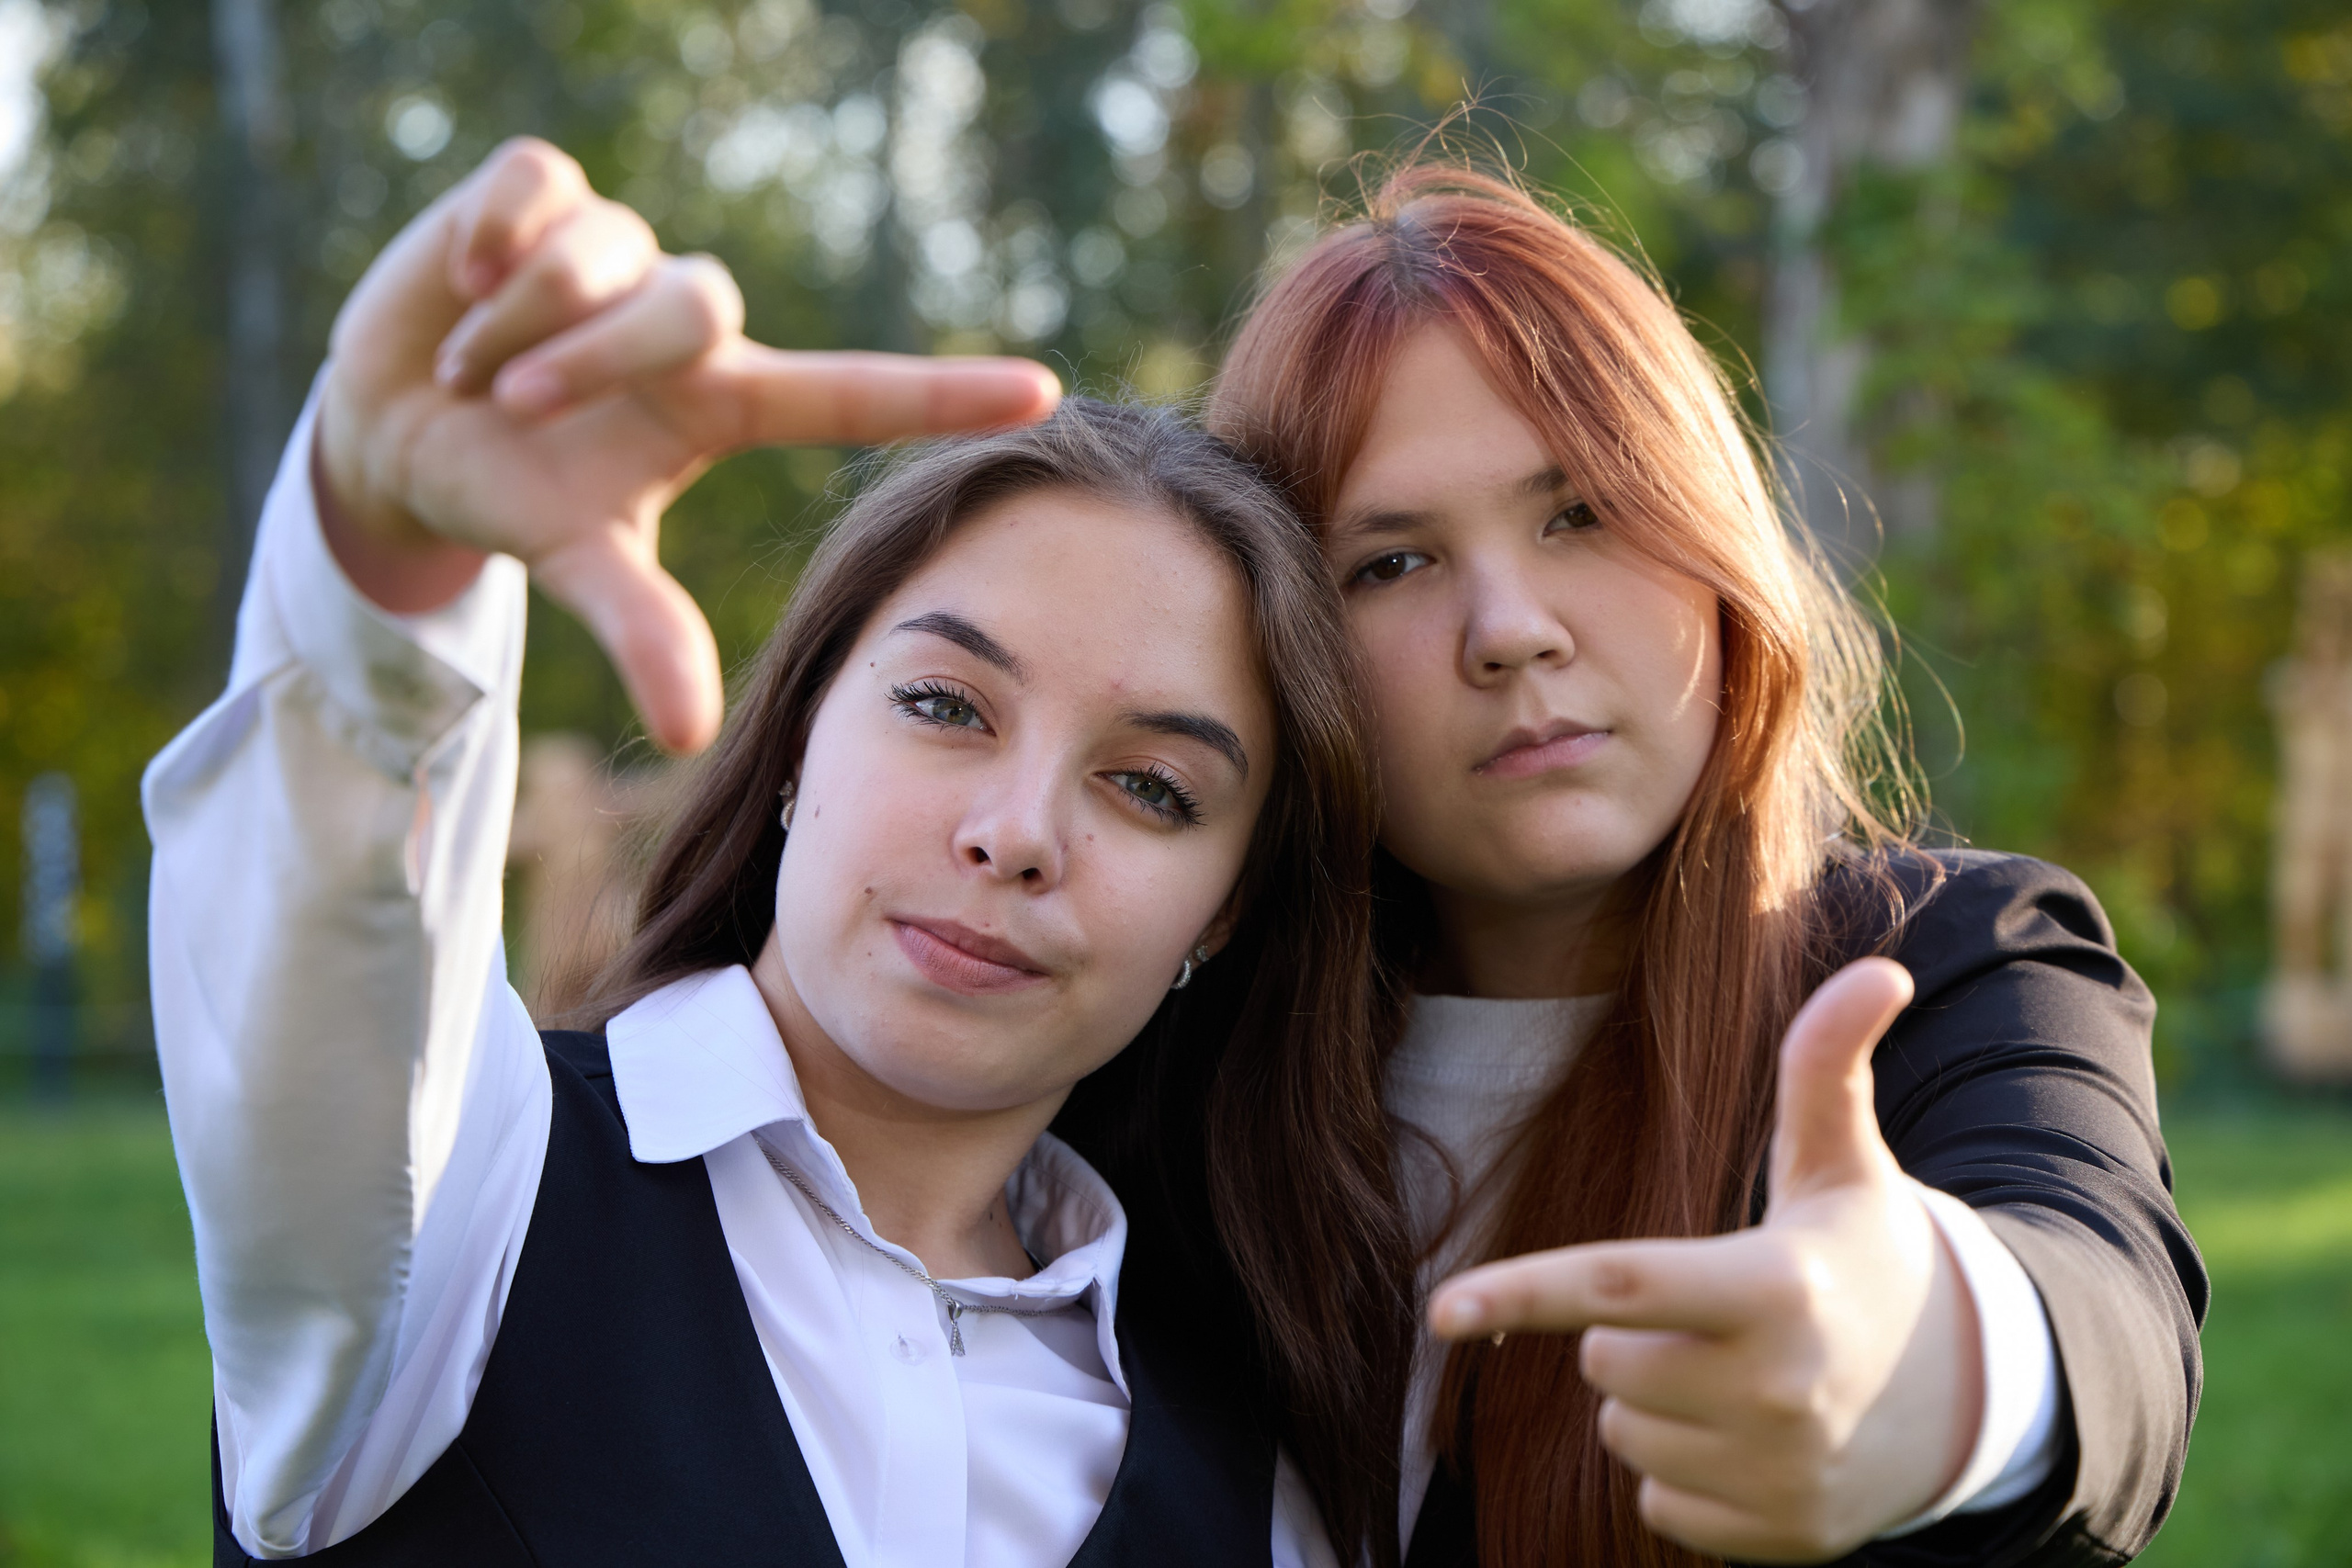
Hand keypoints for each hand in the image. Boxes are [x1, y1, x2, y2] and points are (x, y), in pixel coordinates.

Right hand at [315, 137, 1061, 753]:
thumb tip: (690, 735)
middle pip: (695, 305)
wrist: (394, 428)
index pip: (855, 394)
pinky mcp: (548, 190)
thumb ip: (641, 629)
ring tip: (471, 363)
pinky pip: (535, 185)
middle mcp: (691, 319)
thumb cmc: (516, 494)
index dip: (946, 394)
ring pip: (600, 250)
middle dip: (589, 356)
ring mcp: (624, 249)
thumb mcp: (576, 561)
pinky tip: (460, 276)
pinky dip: (487, 237)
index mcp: (724, 404)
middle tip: (513, 402)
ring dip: (517, 316)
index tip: (1044, 395)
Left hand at [1427, 959, 1984, 1562]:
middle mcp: (1777, 1390)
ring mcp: (1780, 1473)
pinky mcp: (1781, 1539)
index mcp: (1777, 1288)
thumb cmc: (1869, 1259)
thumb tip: (1881, 967)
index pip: (1620, 1285)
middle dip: (1629, 1333)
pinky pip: (1658, 1499)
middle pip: (1606, 1361)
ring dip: (1654, 1401)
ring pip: (1623, 1432)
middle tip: (1714, 1313)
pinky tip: (1755, 1439)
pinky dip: (1685, 1469)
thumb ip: (1827, 1066)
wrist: (1970, 1399)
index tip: (1437, 1313)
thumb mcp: (1845, 1165)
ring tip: (1741, 1374)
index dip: (1521, 1293)